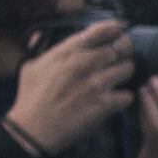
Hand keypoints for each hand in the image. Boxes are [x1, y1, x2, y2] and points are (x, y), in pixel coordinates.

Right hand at [8, 16, 135, 156]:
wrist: (34, 129)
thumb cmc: (30, 97)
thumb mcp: (30, 66)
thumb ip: (40, 47)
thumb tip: (42, 33)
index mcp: (66, 52)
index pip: (97, 31)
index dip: (113, 28)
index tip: (119, 29)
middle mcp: (83, 64)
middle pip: (120, 47)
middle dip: (124, 51)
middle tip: (122, 56)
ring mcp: (96, 84)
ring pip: (127, 68)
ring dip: (125, 72)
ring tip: (118, 77)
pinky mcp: (104, 104)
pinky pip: (127, 95)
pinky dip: (124, 97)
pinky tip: (116, 99)